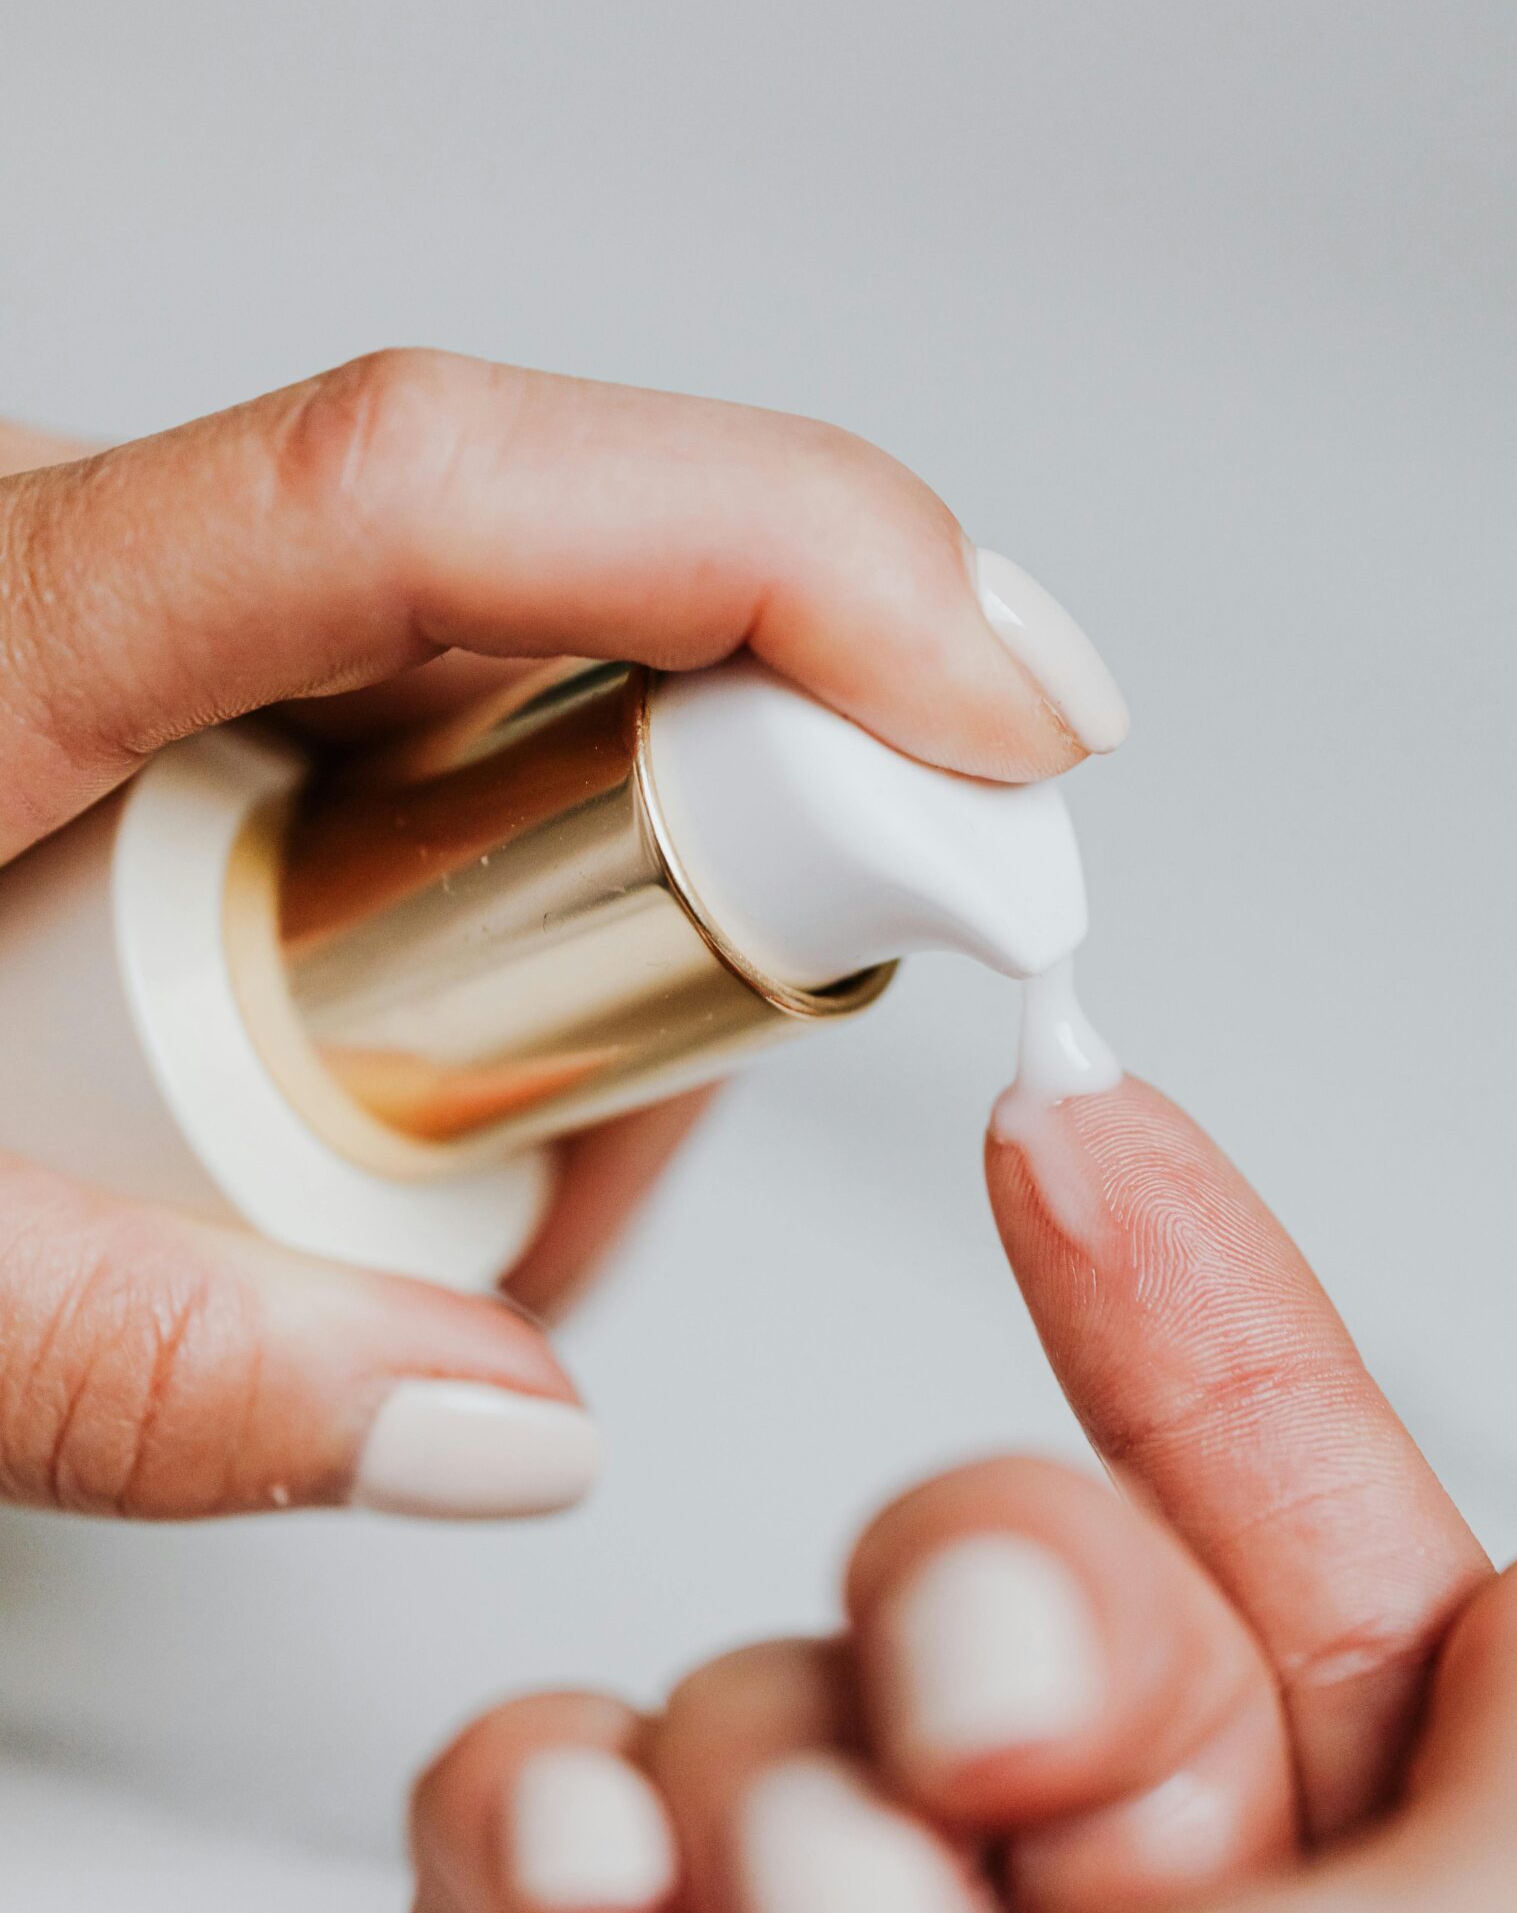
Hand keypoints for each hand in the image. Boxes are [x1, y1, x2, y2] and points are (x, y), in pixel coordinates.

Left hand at [0, 364, 1116, 1521]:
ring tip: (494, 1205)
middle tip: (624, 1156)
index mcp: (1, 607)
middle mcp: (110, 560)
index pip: (454, 491)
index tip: (1018, 723)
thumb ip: (140, 1366)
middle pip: (566, 616)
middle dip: (723, 881)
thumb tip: (504, 1421)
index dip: (796, 557)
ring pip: (545, 707)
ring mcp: (163, 614)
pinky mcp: (193, 682)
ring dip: (610, 962)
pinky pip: (464, 754)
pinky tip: (453, 1121)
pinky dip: (528, 947)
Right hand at [398, 1076, 1514, 1912]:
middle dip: (985, 1586)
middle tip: (986, 1722)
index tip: (1089, 1134)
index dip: (1219, 1347)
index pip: (1332, 1585)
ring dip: (770, 1774)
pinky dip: (533, 1819)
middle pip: (1036, 1605)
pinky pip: (537, 1830)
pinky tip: (590, 1912)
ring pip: (781, 1703)